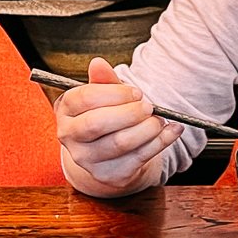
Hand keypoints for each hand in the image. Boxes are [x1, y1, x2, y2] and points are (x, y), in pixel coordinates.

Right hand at [56, 57, 183, 196]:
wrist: (108, 155)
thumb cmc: (106, 115)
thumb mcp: (103, 95)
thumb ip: (103, 80)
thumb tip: (98, 63)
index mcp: (65, 110)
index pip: (85, 98)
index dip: (115, 94)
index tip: (137, 92)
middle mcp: (70, 136)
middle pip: (97, 124)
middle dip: (129, 113)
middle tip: (149, 107)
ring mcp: (88, 160)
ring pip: (120, 143)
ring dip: (147, 129)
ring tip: (160, 119)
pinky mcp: (110, 175)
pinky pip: (138, 158)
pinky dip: (161, 143)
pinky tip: (172, 131)